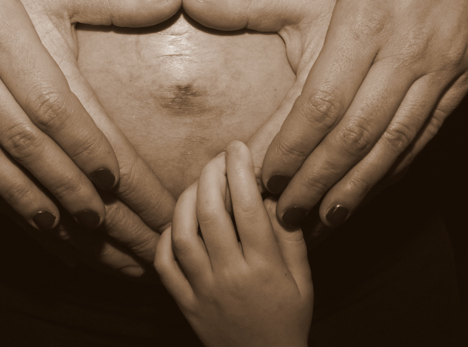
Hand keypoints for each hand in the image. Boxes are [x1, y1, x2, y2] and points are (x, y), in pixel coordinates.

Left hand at [155, 142, 312, 346]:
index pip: (247, 208)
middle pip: (211, 213)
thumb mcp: (303, 279)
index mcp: (264, 268)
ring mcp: (203, 290)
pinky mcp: (185, 302)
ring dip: (186, 200)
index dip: (240, 170)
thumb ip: (289, 236)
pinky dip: (166, 237)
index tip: (238, 148)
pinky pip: (165, 264)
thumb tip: (273, 195)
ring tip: (197, 184)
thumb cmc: (288, 319)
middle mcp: (230, 276)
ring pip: (183, 234)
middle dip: (211, 175)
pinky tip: (179, 221)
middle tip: (217, 158)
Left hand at [186, 0, 467, 228]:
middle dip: (319, 181)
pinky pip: (430, 131)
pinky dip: (399, 165)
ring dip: (359, 187)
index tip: (265, 177)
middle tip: (286, 216)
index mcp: (368, 17)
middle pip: (358, 134)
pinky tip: (374, 188)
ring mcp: (444, 66)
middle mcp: (409, 50)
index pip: (324, 101)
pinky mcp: (467, 74)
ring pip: (397, 142)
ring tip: (326, 219)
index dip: (293, 146)